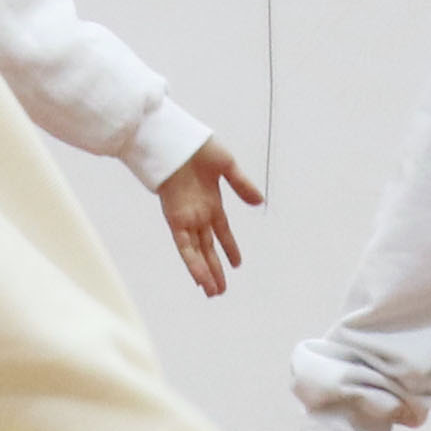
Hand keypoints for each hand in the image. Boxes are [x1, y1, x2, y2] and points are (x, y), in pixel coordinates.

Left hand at [155, 145, 263, 298]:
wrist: (171, 138)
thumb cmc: (196, 147)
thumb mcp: (227, 166)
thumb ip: (241, 185)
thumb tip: (260, 202)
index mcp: (211, 202)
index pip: (222, 231)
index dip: (230, 248)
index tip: (237, 264)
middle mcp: (198, 213)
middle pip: (208, 247)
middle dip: (215, 269)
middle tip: (221, 290)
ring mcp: (187, 217)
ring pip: (197, 252)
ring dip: (205, 273)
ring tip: (213, 292)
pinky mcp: (174, 218)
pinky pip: (184, 246)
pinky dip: (193, 262)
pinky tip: (200, 278)